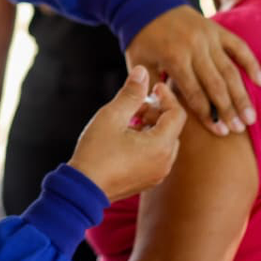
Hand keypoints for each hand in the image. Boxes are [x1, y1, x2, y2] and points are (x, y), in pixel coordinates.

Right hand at [69, 66, 186, 202]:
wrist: (83, 188)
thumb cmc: (96, 152)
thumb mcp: (112, 116)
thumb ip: (131, 93)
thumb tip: (142, 72)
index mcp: (161, 145)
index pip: (177, 114)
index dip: (167, 96)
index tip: (152, 87)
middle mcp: (165, 162)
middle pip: (173, 128)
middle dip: (157, 111)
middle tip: (136, 105)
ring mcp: (157, 174)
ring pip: (165, 142)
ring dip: (152, 127)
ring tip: (129, 120)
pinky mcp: (148, 181)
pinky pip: (157, 156)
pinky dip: (149, 142)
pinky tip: (127, 138)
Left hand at [125, 5, 260, 136]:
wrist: (147, 5)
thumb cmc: (142, 41)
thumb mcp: (138, 65)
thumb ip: (147, 91)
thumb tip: (153, 118)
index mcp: (174, 58)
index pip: (195, 93)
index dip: (208, 115)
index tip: (220, 132)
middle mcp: (195, 48)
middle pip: (217, 85)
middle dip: (229, 110)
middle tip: (240, 130)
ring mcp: (209, 37)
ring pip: (230, 70)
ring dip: (242, 95)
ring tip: (251, 118)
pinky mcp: (218, 30)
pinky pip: (240, 47)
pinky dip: (251, 64)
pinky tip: (260, 82)